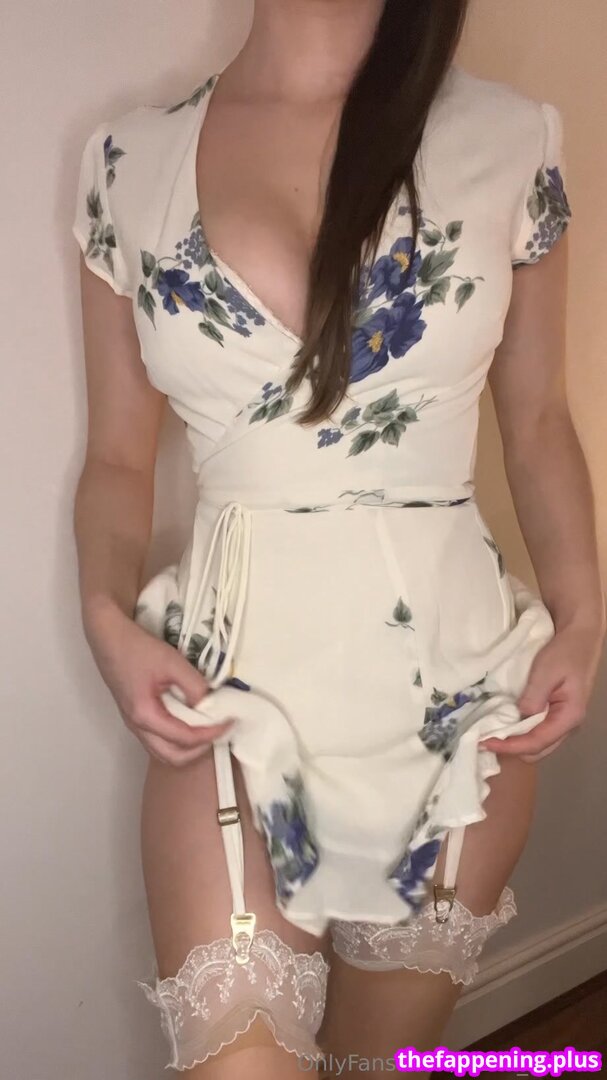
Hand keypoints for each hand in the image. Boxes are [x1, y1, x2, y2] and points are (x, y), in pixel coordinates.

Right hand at [84, 600, 233, 766]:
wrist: (109, 638)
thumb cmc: (137, 648)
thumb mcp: (171, 663)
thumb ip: (193, 685)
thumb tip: (210, 704)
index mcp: (145, 716)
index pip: (185, 738)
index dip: (211, 733)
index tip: (229, 722)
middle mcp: (137, 726)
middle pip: (173, 757)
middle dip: (200, 749)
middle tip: (218, 730)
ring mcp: (134, 723)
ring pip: (164, 751)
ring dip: (188, 747)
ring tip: (207, 728)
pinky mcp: (135, 716)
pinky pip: (158, 739)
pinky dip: (177, 738)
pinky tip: (190, 720)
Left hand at [479, 618, 604, 762]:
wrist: (578, 638)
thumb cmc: (564, 653)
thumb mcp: (546, 671)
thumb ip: (534, 696)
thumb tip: (519, 716)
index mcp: (569, 717)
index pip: (537, 742)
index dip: (510, 747)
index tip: (486, 743)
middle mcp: (568, 725)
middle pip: (538, 750)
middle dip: (512, 749)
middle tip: (486, 740)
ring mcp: (562, 721)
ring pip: (537, 744)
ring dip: (516, 742)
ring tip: (492, 734)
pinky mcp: (555, 713)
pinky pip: (537, 731)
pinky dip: (520, 732)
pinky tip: (505, 724)